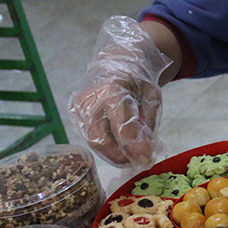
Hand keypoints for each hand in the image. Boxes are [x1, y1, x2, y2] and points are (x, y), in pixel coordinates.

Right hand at [68, 17, 171, 167]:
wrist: (115, 64)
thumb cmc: (137, 81)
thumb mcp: (152, 96)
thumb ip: (148, 122)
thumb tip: (147, 152)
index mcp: (111, 90)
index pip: (121, 125)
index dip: (134, 145)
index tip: (147, 159)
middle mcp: (89, 101)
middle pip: (101, 139)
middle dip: (122, 156)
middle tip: (141, 162)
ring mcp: (78, 109)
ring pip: (94, 142)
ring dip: (115, 154)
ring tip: (134, 158)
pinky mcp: (75, 115)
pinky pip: (91, 137)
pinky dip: (108, 147)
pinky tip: (122, 150)